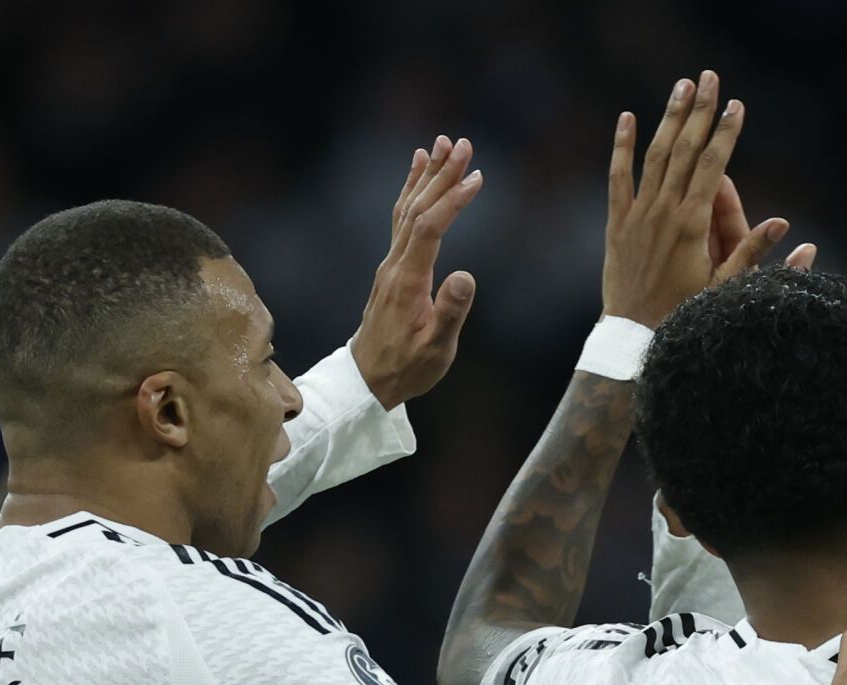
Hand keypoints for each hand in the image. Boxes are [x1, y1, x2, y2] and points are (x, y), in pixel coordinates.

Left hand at [348, 135, 483, 407]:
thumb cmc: (408, 367)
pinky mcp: (392, 267)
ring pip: (407, 208)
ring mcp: (390, 264)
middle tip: (462, 143)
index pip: (431, 229)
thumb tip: (465, 276)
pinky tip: (417, 171)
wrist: (369, 380)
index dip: (453, 201)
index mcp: (407, 281)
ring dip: (426, 176)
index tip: (477, 177)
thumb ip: (450, 312)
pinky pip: (400, 218)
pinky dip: (410, 191)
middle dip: (441, 175)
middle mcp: (395, 265)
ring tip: (441, 144)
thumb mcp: (436, 348)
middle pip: (417, 208)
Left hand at [602, 70, 813, 327]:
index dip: (726, 132)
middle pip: (685, 149)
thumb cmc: (685, 315)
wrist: (634, 335)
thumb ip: (753, 253)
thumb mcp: (726, 288)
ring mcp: (638, 214)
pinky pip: (618, 177)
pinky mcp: (617, 222)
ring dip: (669, 118)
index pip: (714, 165)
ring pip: (655, 155)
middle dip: (699, 111)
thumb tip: (785, 225)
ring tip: (681, 85)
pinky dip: (622, 146)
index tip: (736, 104)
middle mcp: (664, 211)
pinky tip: (627, 118)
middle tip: (710, 77)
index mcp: (693, 224)